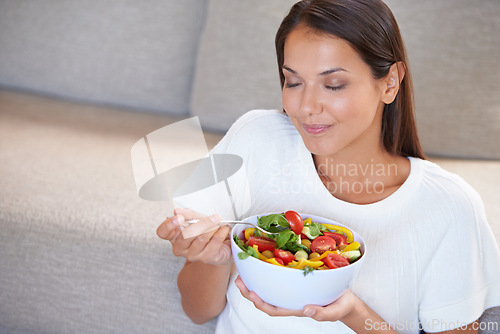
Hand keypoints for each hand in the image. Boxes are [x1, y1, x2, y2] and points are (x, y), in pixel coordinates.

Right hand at [156, 208, 232, 264]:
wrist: (222, 245)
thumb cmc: (207, 231)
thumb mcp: (197, 218)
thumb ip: (188, 214)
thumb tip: (178, 211)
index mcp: (174, 236)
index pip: (163, 232)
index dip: (169, 224)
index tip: (179, 217)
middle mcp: (180, 247)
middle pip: (185, 234)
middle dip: (202, 223)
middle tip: (215, 217)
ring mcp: (192, 255)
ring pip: (201, 238)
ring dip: (213, 227)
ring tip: (219, 223)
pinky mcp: (206, 258)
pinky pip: (214, 242)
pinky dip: (221, 232)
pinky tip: (224, 229)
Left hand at [234, 275, 357, 320]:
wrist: (347, 300)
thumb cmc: (340, 306)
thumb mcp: (333, 312)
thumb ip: (321, 313)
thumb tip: (306, 310)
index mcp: (296, 308)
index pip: (274, 309)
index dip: (261, 303)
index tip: (251, 293)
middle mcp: (290, 299)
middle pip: (266, 299)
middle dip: (250, 292)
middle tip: (238, 281)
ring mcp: (292, 291)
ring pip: (269, 289)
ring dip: (254, 282)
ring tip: (243, 274)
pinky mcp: (296, 281)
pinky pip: (278, 279)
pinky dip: (268, 273)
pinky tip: (262, 265)